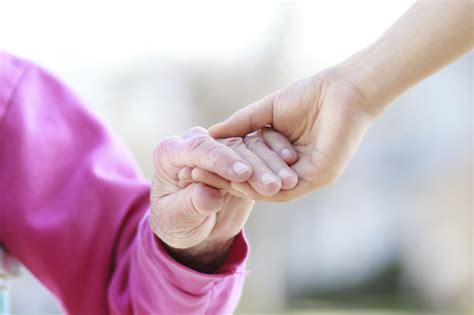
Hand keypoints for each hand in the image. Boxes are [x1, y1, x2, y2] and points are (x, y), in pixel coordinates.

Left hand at [150, 127, 296, 272]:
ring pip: (250, 148)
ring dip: (271, 165)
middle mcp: (198, 143)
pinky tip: (292, 175)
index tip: (242, 174)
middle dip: (253, 166)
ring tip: (289, 184)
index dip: (222, 161)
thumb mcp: (177, 219)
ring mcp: (222, 148)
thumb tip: (209, 196)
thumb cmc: (176, 222)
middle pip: (230, 147)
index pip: (199, 149)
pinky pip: (262, 155)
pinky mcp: (241, 157)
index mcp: (172, 152)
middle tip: (273, 185)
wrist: (190, 226)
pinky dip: (277, 163)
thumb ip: (191, 205)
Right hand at [209, 69, 374, 200]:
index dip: (223, 167)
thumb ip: (241, 124)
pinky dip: (261, 185)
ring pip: (267, 187)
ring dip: (241, 184)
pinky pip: (285, 189)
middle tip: (197, 178)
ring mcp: (305, 177)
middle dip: (226, 179)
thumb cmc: (309, 95)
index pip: (248, 167)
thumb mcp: (266, 111)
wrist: (343, 89)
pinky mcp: (317, 177)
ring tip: (213, 179)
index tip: (196, 166)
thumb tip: (211, 134)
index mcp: (281, 156)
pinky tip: (240, 179)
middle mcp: (292, 170)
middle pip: (255, 180)